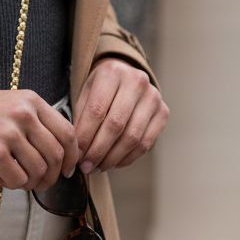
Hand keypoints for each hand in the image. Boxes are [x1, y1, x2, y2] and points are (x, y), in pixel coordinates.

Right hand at [0, 87, 79, 191]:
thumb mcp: (6, 104)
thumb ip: (31, 120)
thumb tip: (56, 152)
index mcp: (30, 101)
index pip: (68, 133)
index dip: (72, 156)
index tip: (68, 169)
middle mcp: (24, 115)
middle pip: (57, 155)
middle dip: (53, 175)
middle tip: (41, 183)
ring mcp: (10, 134)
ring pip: (40, 171)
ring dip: (32, 182)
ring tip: (17, 179)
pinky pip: (19, 180)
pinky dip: (13, 185)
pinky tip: (1, 178)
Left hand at [74, 58, 168, 173]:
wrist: (125, 77)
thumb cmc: (99, 89)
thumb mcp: (85, 95)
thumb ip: (80, 119)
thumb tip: (77, 152)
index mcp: (111, 72)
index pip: (96, 111)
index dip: (85, 137)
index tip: (75, 155)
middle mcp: (136, 81)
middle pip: (116, 125)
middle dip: (98, 151)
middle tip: (86, 166)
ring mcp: (153, 97)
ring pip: (132, 137)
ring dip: (113, 158)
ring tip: (98, 167)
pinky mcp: (163, 112)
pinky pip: (146, 143)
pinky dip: (128, 158)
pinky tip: (114, 163)